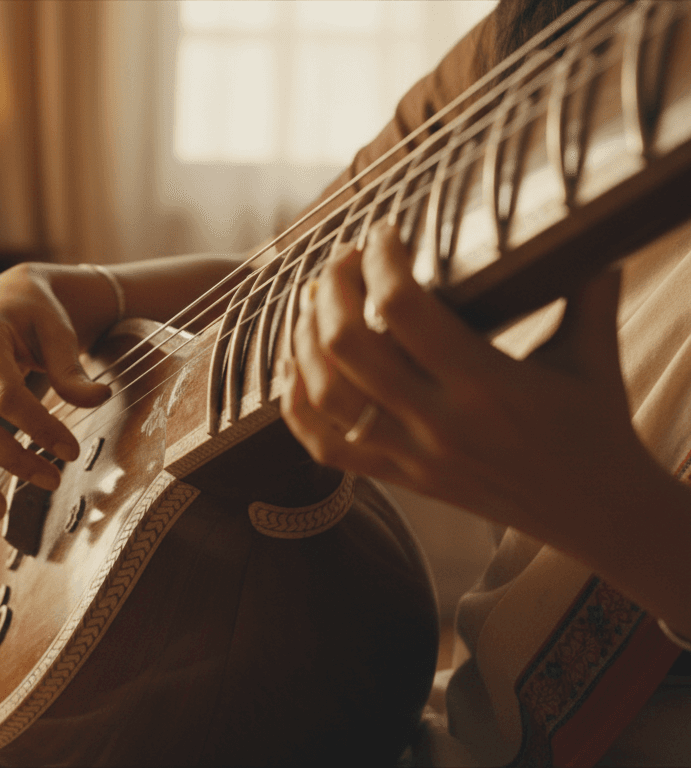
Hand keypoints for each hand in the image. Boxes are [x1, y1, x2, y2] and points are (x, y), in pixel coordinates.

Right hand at [0, 264, 113, 525]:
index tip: (72, 450)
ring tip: (0, 514)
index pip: (5, 395)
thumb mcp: (57, 329)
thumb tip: (98, 399)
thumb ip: (71, 368)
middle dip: (10, 459)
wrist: (1, 300)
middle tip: (51, 482)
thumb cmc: (35, 314)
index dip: (38, 426)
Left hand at [278, 219, 657, 547]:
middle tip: (339, 260)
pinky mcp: (399, 478)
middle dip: (331, 292)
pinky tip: (292, 365)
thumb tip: (593, 226)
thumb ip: (589, 290)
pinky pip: (324, 446)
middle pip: (348, 348)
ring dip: (305, 340)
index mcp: (487, 384)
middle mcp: (439, 423)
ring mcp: (412, 456)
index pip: (405, 309)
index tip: (382, 233)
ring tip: (311, 301)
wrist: (596, 514)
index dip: (381, 261)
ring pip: (325, 395)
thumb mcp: (594, 353)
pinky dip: (295, 405)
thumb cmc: (595, 425)